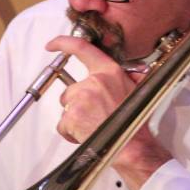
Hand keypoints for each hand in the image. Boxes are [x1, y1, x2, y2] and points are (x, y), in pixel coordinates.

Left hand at [46, 35, 171, 189]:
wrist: (133, 146)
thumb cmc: (134, 123)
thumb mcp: (137, 91)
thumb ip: (127, 79)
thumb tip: (131, 73)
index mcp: (110, 72)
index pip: (82, 48)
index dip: (63, 43)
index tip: (52, 45)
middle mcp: (94, 82)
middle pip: (71, 89)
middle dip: (77, 103)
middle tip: (94, 115)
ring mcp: (81, 98)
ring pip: (66, 106)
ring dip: (75, 117)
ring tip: (93, 126)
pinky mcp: (72, 116)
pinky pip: (63, 124)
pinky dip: (70, 132)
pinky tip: (86, 134)